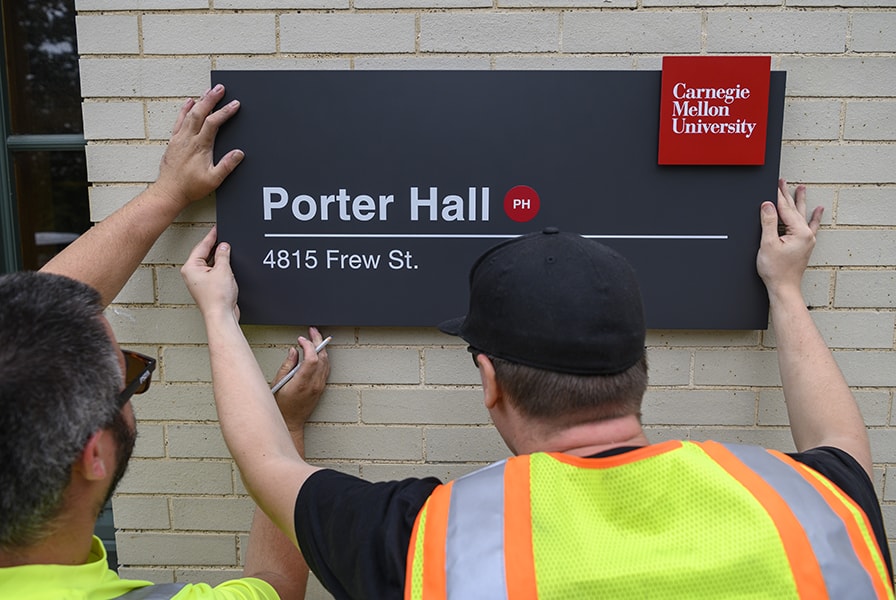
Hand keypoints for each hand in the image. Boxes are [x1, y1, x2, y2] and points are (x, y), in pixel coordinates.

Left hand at [151, 84, 243, 207]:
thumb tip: (238, 153)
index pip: (213, 123)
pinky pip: (179, 120)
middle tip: (219, 88)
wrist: (169, 191)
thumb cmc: (190, 187)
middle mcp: (188, 139)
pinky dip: (184, 109)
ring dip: (200, 101)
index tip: (235, 104)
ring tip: (208, 91)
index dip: (225, 112)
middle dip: (211, 98)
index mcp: (200, 146)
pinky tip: (189, 102)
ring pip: (189, 114)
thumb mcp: (213, 180)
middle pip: (200, 112)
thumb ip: (227, 165)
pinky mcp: (173, 141)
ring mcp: (179, 138)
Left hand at [181, 226, 239, 320]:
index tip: (217, 229)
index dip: (211, 237)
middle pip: (204, 254)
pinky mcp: (208, 287)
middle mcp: (192, 274)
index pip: (202, 246)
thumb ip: (223, 254)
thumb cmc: (217, 298)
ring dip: (219, 258)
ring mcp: (199, 281)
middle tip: (225, 238)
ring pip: (210, 263)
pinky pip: (214, 272)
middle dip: (216, 247)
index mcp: (190, 267)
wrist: (222, 315)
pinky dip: (221, 267)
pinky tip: (228, 265)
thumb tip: (224, 246)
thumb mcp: (223, 270)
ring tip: (228, 252)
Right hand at [271, 327, 330, 435]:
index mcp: (301, 383)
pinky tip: (318, 352)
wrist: (290, 422)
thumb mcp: (278, 384)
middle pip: (322, 357)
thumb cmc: (280, 405)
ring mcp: (319, 386)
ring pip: (326, 362)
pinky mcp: (321, 388)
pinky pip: (326, 369)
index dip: (308, 345)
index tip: (300, 339)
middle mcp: (314, 384)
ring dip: (322, 348)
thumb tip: (293, 351)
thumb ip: (287, 366)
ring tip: (315, 338)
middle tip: (312, 331)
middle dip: (317, 341)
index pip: (312, 358)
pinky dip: (323, 357)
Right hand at [756, 178, 823, 298]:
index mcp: (799, 232)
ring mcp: (808, 240)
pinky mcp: (805, 245)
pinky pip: (811, 226)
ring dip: (800, 201)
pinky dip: (814, 217)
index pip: (785, 209)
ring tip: (801, 188)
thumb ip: (768, 222)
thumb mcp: (768, 244)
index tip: (773, 185)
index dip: (777, 196)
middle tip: (782, 182)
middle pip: (794, 210)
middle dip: (787, 195)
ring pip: (802, 215)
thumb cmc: (776, 271)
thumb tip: (767, 205)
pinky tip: (818, 210)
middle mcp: (807, 234)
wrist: (783, 288)